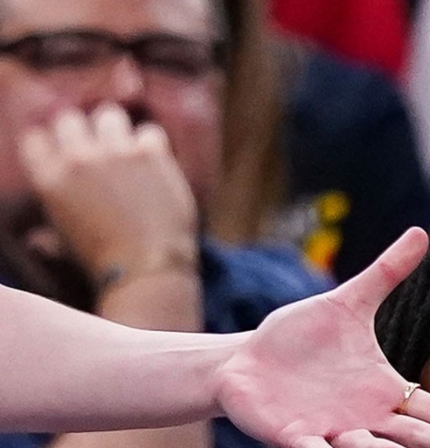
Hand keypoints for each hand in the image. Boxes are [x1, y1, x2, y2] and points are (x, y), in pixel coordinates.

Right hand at [19, 103, 197, 277]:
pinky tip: (151, 162)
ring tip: (122, 148)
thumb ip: (44, 236)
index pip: (33, 138)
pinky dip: (149, 145)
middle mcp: (76, 158)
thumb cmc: (99, 262)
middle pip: (68, 118)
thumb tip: (33, 241)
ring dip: (114, 130)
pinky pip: (148, 131)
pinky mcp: (149, 154)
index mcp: (48, 179)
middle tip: (91, 147)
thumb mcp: (59, 247)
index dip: (46, 144)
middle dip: (79, 131)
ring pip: (109, 115)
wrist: (147, 269)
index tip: (57, 151)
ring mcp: (114, 152)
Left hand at [217, 229, 429, 446]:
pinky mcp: (293, 436)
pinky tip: (321, 446)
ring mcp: (331, 431)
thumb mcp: (345, 304)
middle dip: (418, 441)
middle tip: (421, 438)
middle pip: (409, 440)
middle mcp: (365, 419)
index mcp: (383, 392)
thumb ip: (384, 275)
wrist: (246, 359)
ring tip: (364, 441)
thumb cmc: (299, 338)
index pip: (427, 413)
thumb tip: (420, 232)